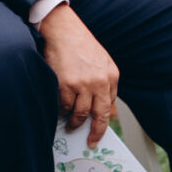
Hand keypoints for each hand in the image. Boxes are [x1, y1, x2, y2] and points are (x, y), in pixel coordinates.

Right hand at [37, 2, 119, 145]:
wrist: (63, 30)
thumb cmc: (81, 46)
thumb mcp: (102, 62)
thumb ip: (105, 84)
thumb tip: (104, 109)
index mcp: (111, 76)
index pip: (109, 107)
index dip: (103, 124)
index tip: (97, 134)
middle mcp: (99, 81)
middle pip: (98, 115)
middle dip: (94, 132)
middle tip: (89, 141)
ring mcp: (82, 84)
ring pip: (79, 114)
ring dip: (74, 123)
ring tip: (70, 125)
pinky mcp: (65, 84)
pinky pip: (64, 106)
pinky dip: (62, 111)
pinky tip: (60, 110)